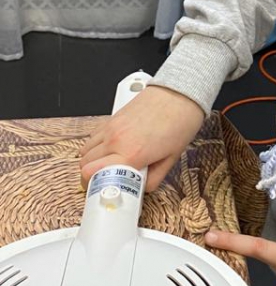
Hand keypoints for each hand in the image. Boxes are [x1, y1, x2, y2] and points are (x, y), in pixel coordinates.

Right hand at [80, 85, 204, 192]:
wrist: (181, 92)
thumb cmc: (180, 121)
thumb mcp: (172, 158)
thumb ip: (154, 178)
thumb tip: (142, 188)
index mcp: (131, 153)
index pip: (92, 174)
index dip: (95, 188)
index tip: (105, 192)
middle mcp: (116, 139)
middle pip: (84, 165)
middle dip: (92, 177)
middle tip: (107, 182)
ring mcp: (111, 127)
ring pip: (85, 150)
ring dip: (92, 162)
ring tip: (109, 166)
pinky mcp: (112, 118)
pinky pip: (93, 137)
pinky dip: (96, 147)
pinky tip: (112, 150)